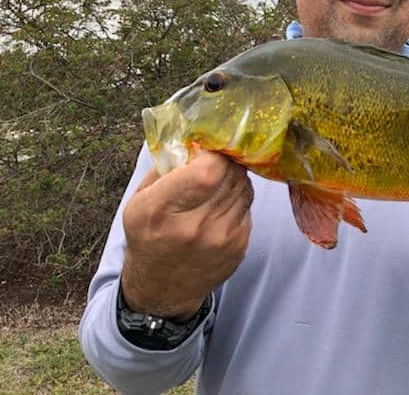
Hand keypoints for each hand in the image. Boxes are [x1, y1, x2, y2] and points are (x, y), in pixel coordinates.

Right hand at [120, 149, 253, 319]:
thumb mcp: (140, 200)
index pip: (209, 170)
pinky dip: (238, 199)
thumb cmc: (148, 236)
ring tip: (216, 184)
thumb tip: (194, 139)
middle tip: (216, 161)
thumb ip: (165, 167)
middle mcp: (194, 226)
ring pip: (244, 188)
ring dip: (234, 179)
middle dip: (226, 162)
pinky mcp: (239, 246)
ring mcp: (221, 238)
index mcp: (162, 210)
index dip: (214, 154)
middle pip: (231, 175)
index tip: (207, 150)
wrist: (162, 289)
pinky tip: (221, 205)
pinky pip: (248, 207)